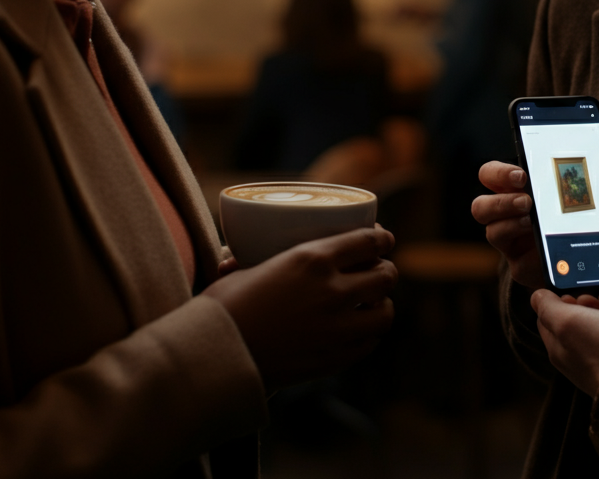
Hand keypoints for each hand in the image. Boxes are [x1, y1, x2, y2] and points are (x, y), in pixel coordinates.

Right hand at [202, 227, 396, 390]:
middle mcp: (332, 291)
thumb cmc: (220, 308)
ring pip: (385, 313)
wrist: (213, 358)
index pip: (368, 241)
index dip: (382, 238)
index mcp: (313, 259)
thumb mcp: (244, 269)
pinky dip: (369, 336)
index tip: (383, 239)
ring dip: (383, 305)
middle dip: (386, 271)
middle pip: (385, 276)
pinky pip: (368, 345)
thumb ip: (256, 259)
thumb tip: (234, 253)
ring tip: (375, 304)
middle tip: (378, 271)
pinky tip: (362, 331)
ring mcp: (336, 328)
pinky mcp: (332, 360)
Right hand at [473, 161, 598, 289]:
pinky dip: (533, 257)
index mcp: (517, 190)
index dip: (499, 173)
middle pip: (481, 206)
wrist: (581, 263)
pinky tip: (550, 254)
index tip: (522, 175)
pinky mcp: (521, 269)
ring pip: (492, 233)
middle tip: (527, 200)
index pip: (491, 175)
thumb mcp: (597, 205)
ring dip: (510, 226)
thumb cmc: (582, 221)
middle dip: (500, 201)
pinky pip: (515, 265)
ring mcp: (510, 244)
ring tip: (533, 224)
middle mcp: (506, 216)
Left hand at [531, 290, 598, 407]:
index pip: (547, 317)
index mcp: (556, 348)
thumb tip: (536, 297)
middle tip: (596, 301)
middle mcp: (576, 358)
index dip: (557, 300)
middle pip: (575, 320)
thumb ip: (547, 307)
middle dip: (585, 304)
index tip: (572, 293)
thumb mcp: (565, 321)